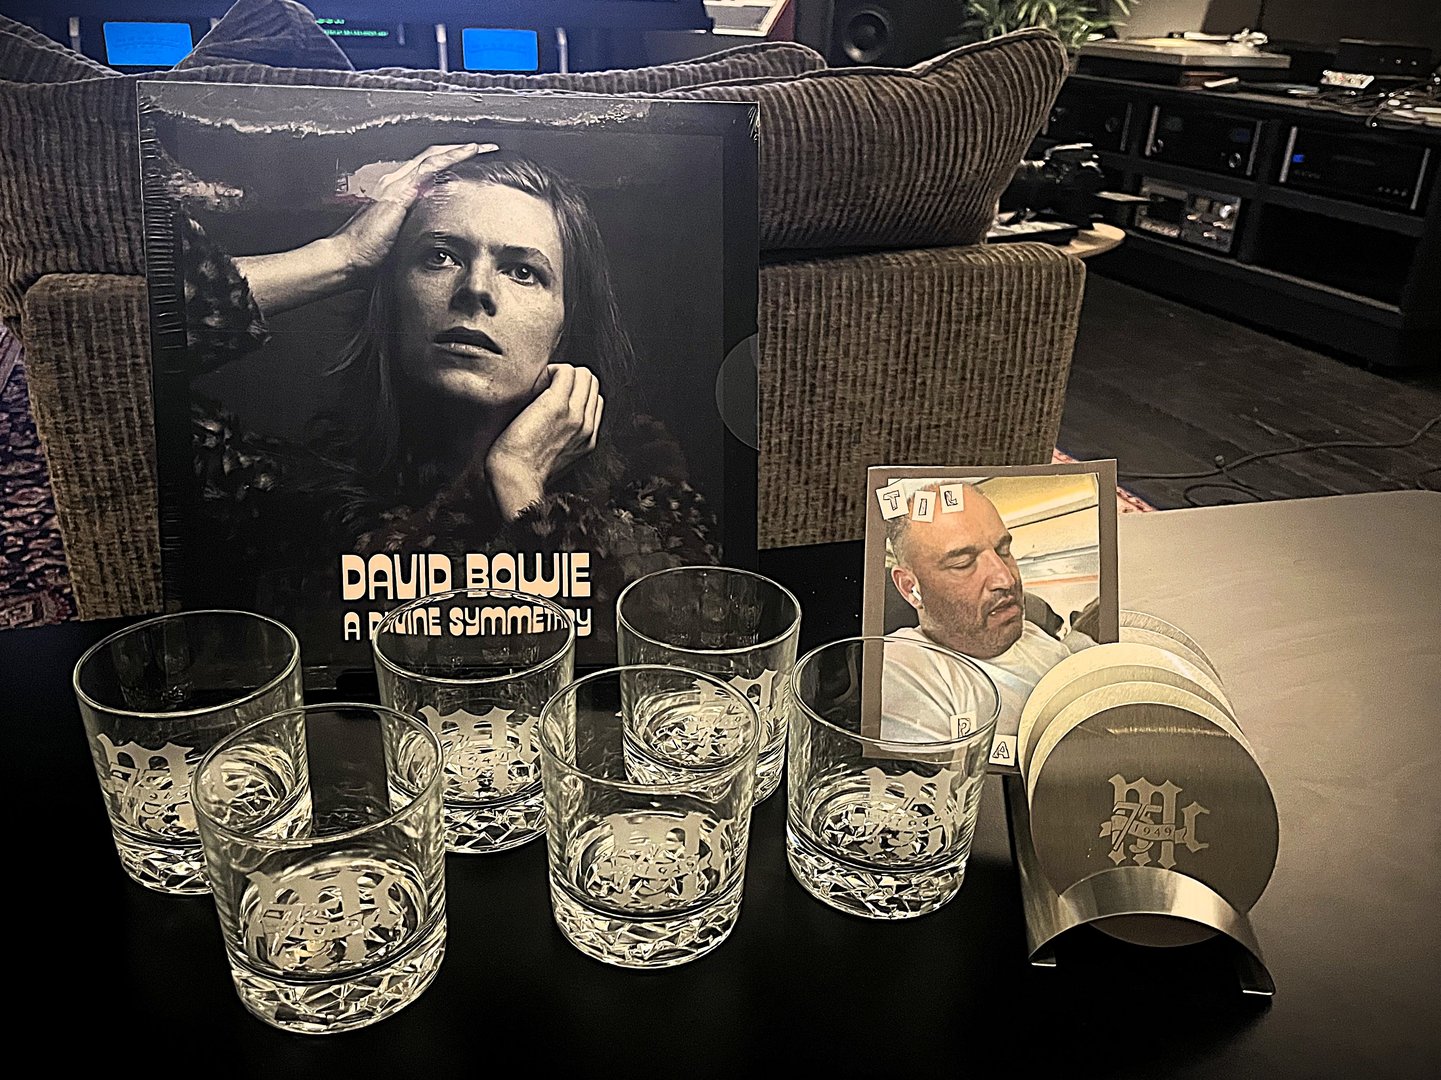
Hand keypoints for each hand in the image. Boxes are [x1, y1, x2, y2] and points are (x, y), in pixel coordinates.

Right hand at [331, 142, 497, 276]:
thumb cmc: (368, 256)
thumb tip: (434, 244)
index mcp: (395, 195)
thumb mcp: (399, 241)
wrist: (348, 258)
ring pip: (432, 156)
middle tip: (482, 149)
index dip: (447, 165)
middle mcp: (395, 183)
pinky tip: (468, 152)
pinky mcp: (399, 190)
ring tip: (481, 147)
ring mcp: (396, 183)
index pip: (426, 172)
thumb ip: (414, 234)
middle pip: (431, 158)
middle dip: (457, 151)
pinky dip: (450, 156)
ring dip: (458, 150)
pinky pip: (429, 165)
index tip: (470, 166)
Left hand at [486, 365, 603, 519]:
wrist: (516, 478)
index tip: (557, 393)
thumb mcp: (557, 460)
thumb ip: (564, 440)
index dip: (577, 391)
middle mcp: (586, 426)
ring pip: (584, 375)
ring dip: (563, 372)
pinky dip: (553, 369)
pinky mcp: (557, 405)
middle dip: (572, 378)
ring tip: (544, 381)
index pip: (595, 401)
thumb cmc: (525, 470)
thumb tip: (553, 424)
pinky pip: (567, 372)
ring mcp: (575, 415)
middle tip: (549, 384)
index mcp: (588, 440)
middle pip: (592, 384)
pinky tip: (539, 379)